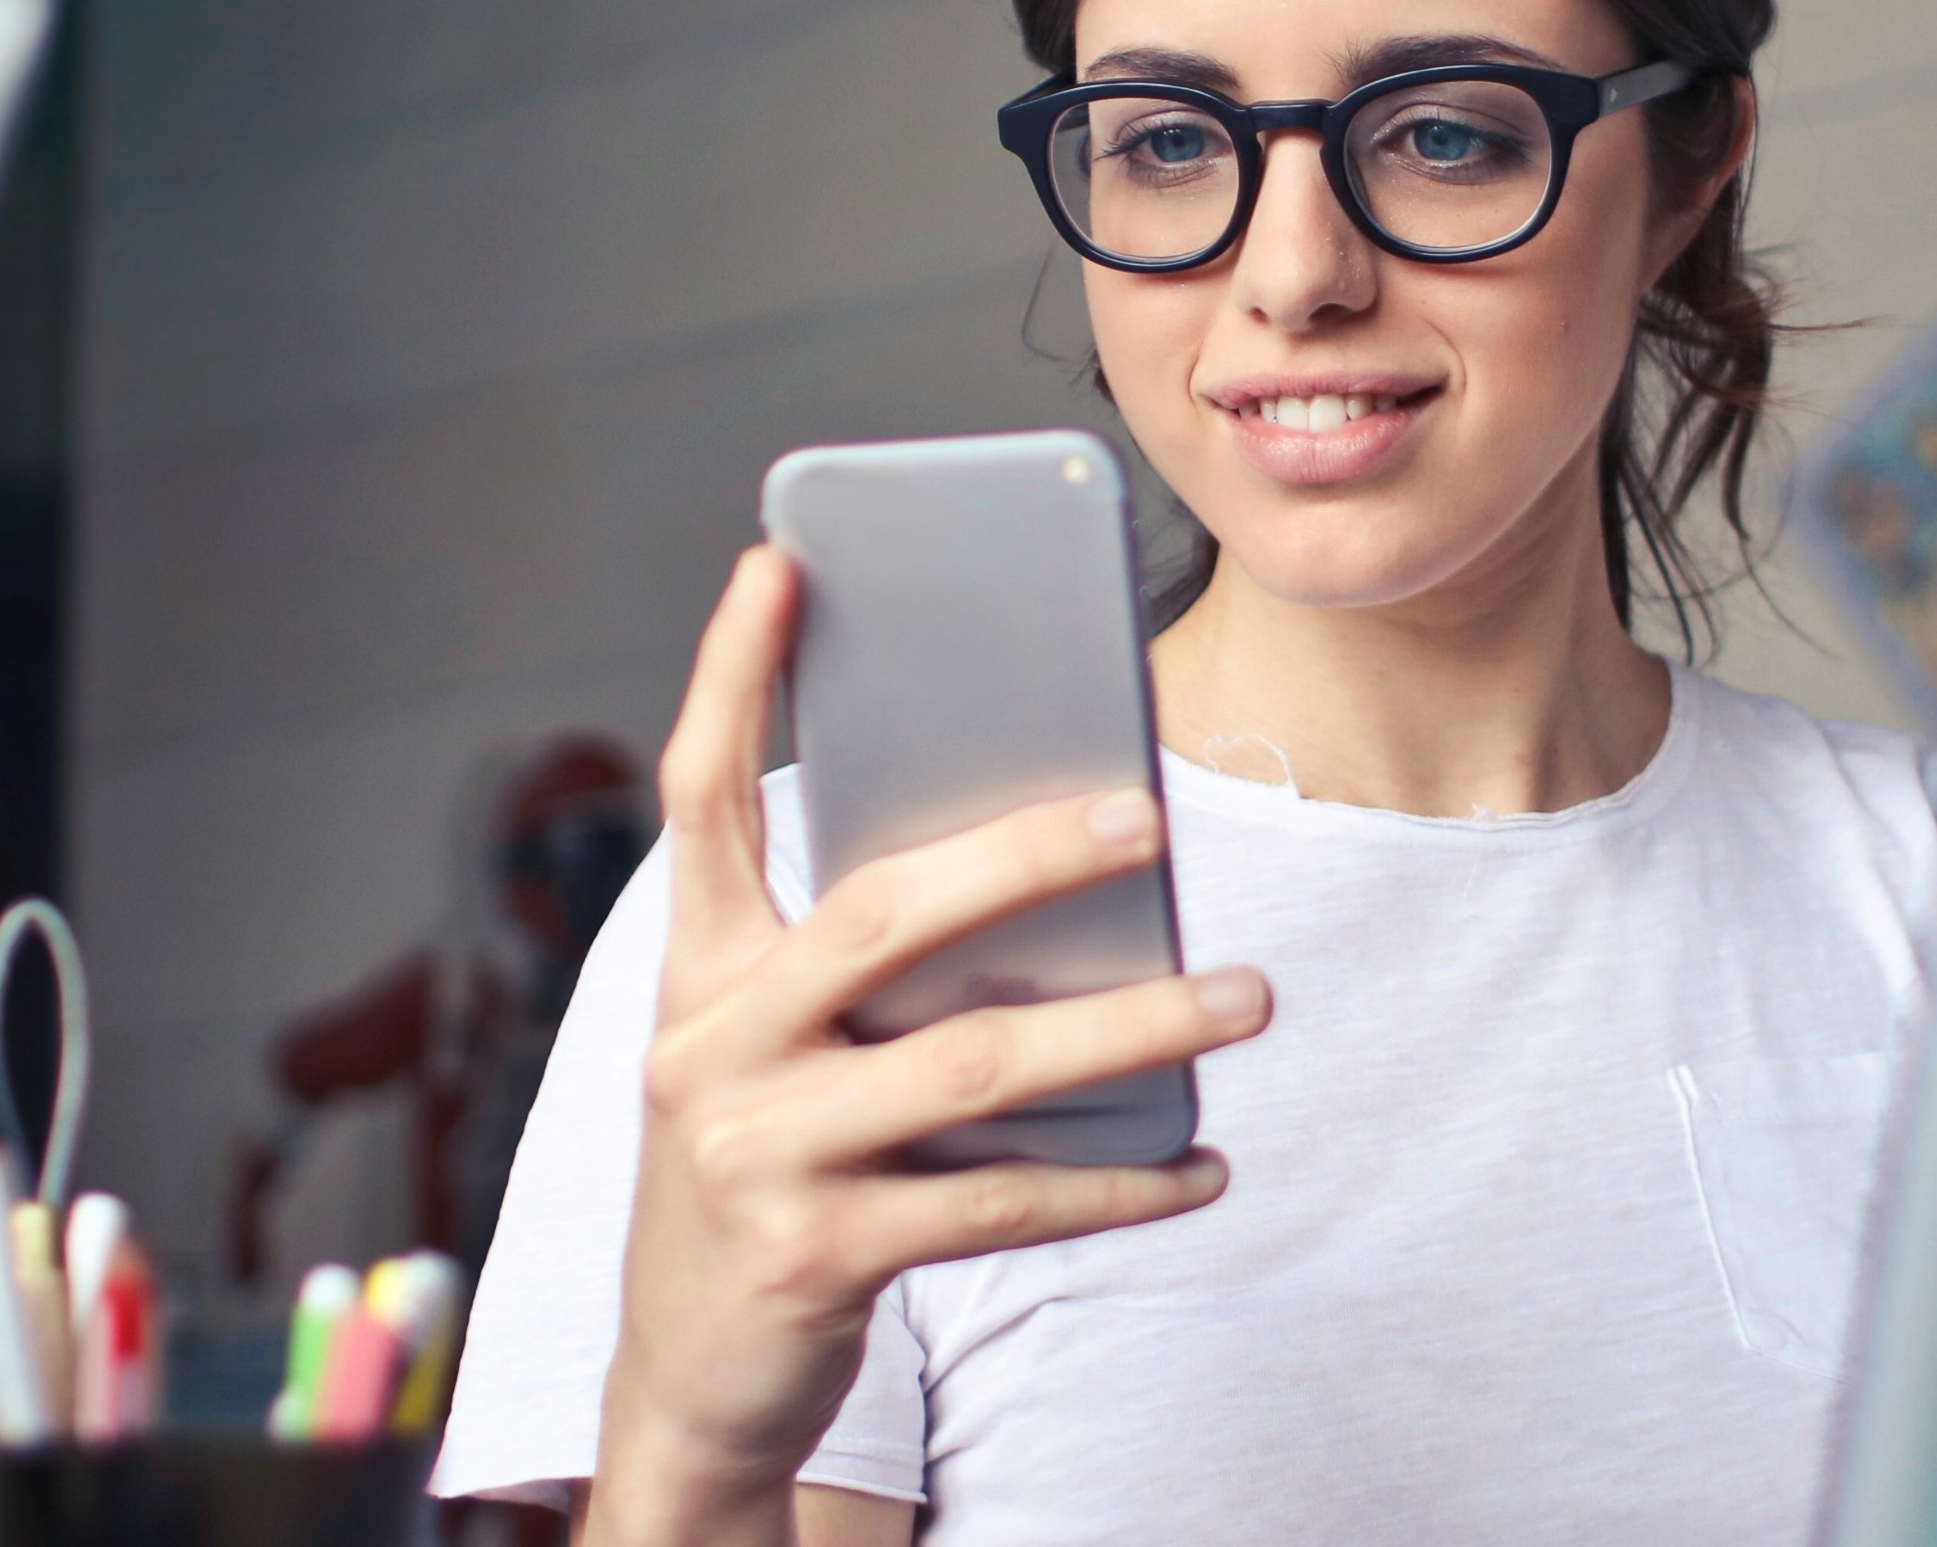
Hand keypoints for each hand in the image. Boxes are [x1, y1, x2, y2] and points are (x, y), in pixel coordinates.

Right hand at [581, 547, 1269, 1546]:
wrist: (690, 1374)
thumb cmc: (766, 1170)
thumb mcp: (773, 1053)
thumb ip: (861, 966)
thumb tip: (1055, 869)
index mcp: (695, 973)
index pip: (699, 799)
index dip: (728, 676)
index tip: (778, 562)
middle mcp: (708, 1048)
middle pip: (879, 917)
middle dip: (1021, 856)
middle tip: (1148, 817)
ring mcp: (757, 1154)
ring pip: (973, 1063)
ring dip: (1129, 1025)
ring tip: (1245, 994)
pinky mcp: (819, 1254)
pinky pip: (1004, 1204)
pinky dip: (1118, 1185)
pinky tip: (1203, 1161)